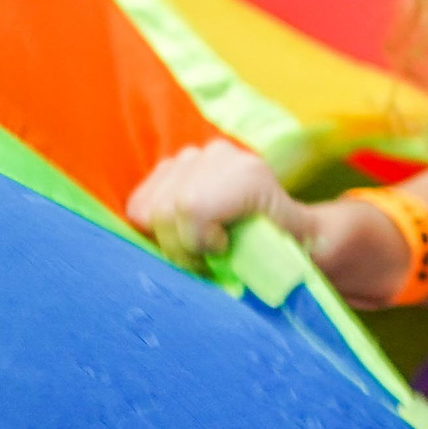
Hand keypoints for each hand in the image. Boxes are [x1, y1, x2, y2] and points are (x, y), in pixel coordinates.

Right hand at [125, 138, 314, 263]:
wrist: (278, 219)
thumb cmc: (284, 240)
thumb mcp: (289, 249)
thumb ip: (276, 255)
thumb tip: (259, 273)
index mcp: (247, 175)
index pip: (191, 207)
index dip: (195, 242)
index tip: (220, 251)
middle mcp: (216, 155)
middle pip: (164, 211)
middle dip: (178, 249)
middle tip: (203, 263)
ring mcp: (189, 157)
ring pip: (145, 210)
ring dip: (165, 240)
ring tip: (195, 248)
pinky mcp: (169, 167)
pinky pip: (137, 205)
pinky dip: (151, 229)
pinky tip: (181, 233)